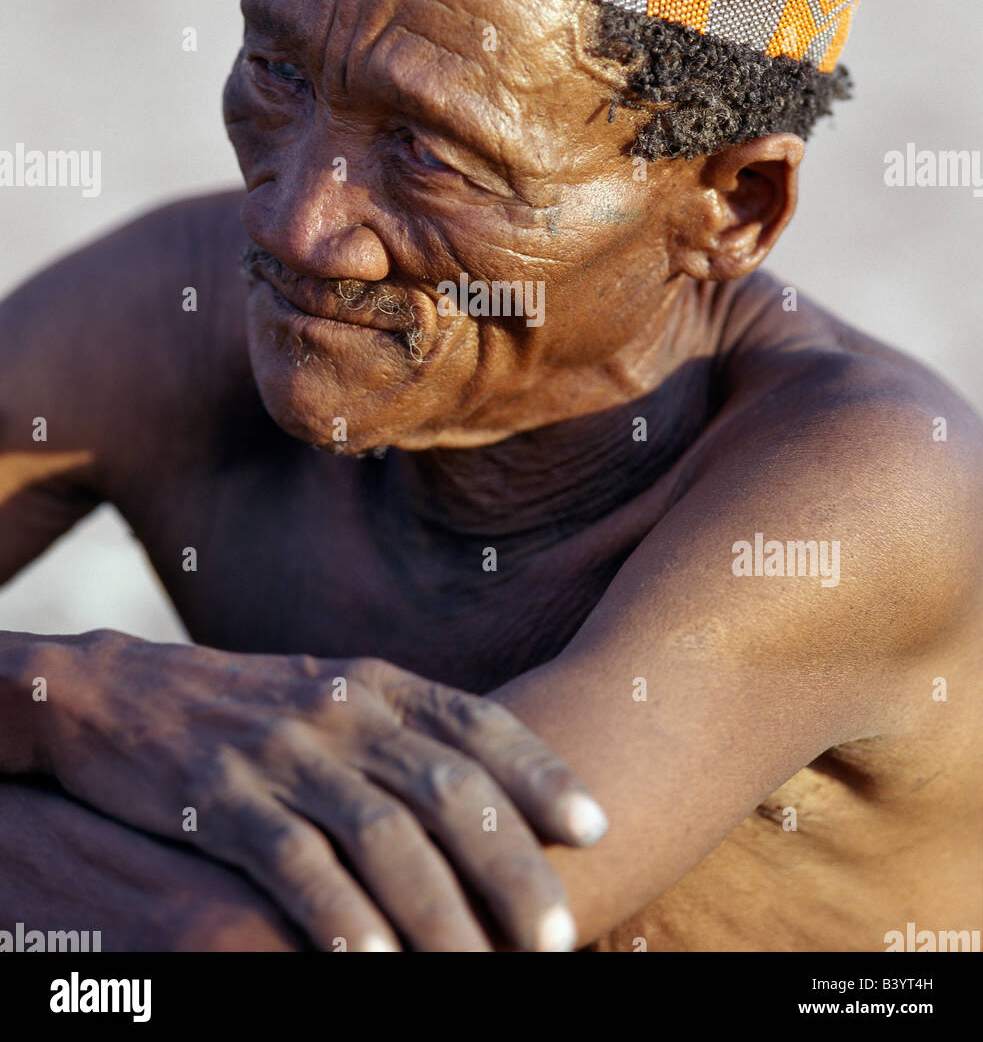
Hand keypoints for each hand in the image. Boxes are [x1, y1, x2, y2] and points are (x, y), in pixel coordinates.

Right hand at [37, 631, 607, 950]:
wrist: (118, 692)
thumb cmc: (247, 708)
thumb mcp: (332, 696)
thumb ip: (403, 735)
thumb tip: (494, 795)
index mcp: (376, 685)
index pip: (477, 724)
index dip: (542, 774)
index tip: (596, 826)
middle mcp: (340, 712)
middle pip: (446, 790)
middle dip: (510, 867)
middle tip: (557, 934)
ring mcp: (282, 752)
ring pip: (381, 836)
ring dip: (440, 911)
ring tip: (481, 971)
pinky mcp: (222, 795)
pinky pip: (292, 862)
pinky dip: (339, 916)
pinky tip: (374, 964)